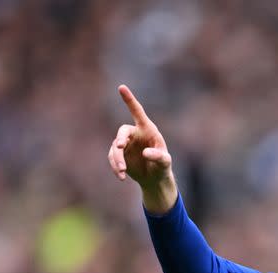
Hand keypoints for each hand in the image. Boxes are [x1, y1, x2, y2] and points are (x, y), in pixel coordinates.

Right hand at [108, 85, 177, 212]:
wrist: (154, 179)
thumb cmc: (162, 166)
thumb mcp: (165, 162)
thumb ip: (159, 156)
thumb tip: (145, 153)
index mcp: (148, 130)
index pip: (137, 112)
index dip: (129, 100)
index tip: (121, 87)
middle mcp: (135, 134)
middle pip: (122, 131)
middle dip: (120, 138)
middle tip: (119, 146)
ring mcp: (125, 144)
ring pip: (115, 148)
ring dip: (117, 159)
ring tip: (123, 172)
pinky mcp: (118, 154)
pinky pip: (112, 158)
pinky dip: (115, 167)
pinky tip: (122, 177)